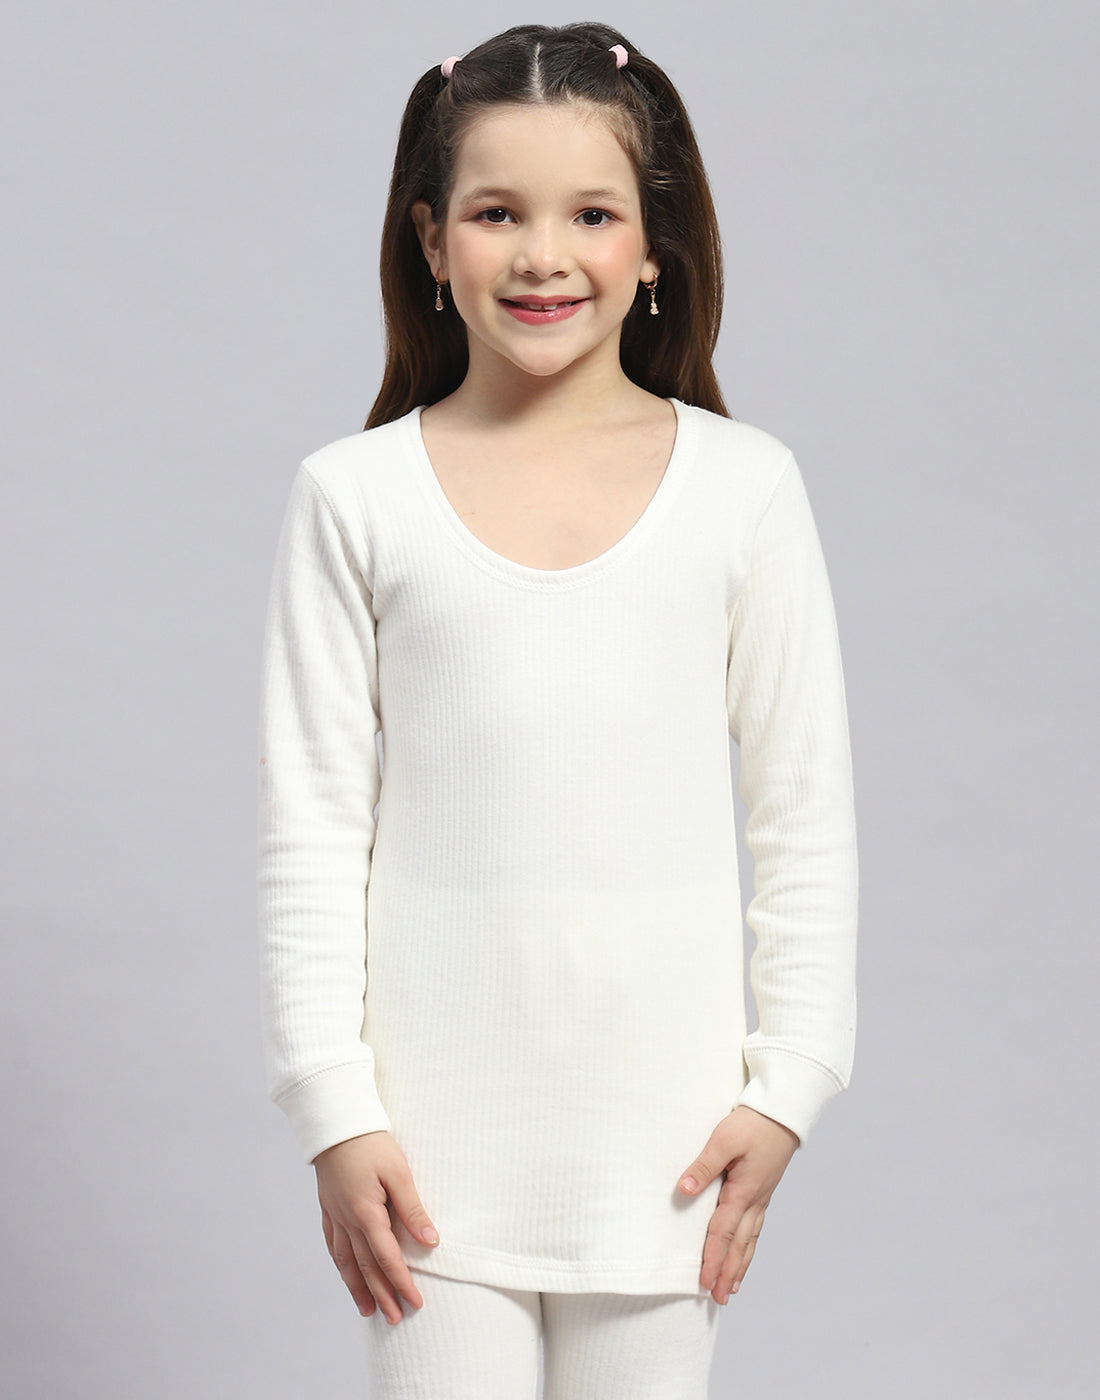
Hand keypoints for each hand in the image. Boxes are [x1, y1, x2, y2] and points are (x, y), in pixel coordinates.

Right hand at [313, 1131, 439, 1324]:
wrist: (336, 1123)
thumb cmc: (371, 1143)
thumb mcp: (399, 1172)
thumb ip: (413, 1208)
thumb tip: (430, 1240)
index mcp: (366, 1213)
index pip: (387, 1258)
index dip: (402, 1282)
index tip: (415, 1302)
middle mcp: (347, 1220)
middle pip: (365, 1267)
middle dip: (382, 1294)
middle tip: (394, 1319)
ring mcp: (334, 1215)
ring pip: (345, 1261)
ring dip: (357, 1287)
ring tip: (368, 1310)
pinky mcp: (328, 1207)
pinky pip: (332, 1244)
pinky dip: (340, 1264)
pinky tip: (345, 1273)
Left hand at [676, 1105, 798, 1303]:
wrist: (782, 1112)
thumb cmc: (753, 1123)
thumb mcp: (723, 1139)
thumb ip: (704, 1166)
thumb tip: (683, 1190)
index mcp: (743, 1191)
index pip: (723, 1232)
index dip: (712, 1258)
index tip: (704, 1283)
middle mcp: (755, 1200)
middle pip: (739, 1244)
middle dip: (728, 1272)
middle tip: (718, 1298)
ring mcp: (762, 1196)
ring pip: (750, 1239)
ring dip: (740, 1264)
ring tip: (732, 1287)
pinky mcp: (763, 1190)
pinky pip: (756, 1227)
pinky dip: (750, 1246)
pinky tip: (746, 1252)